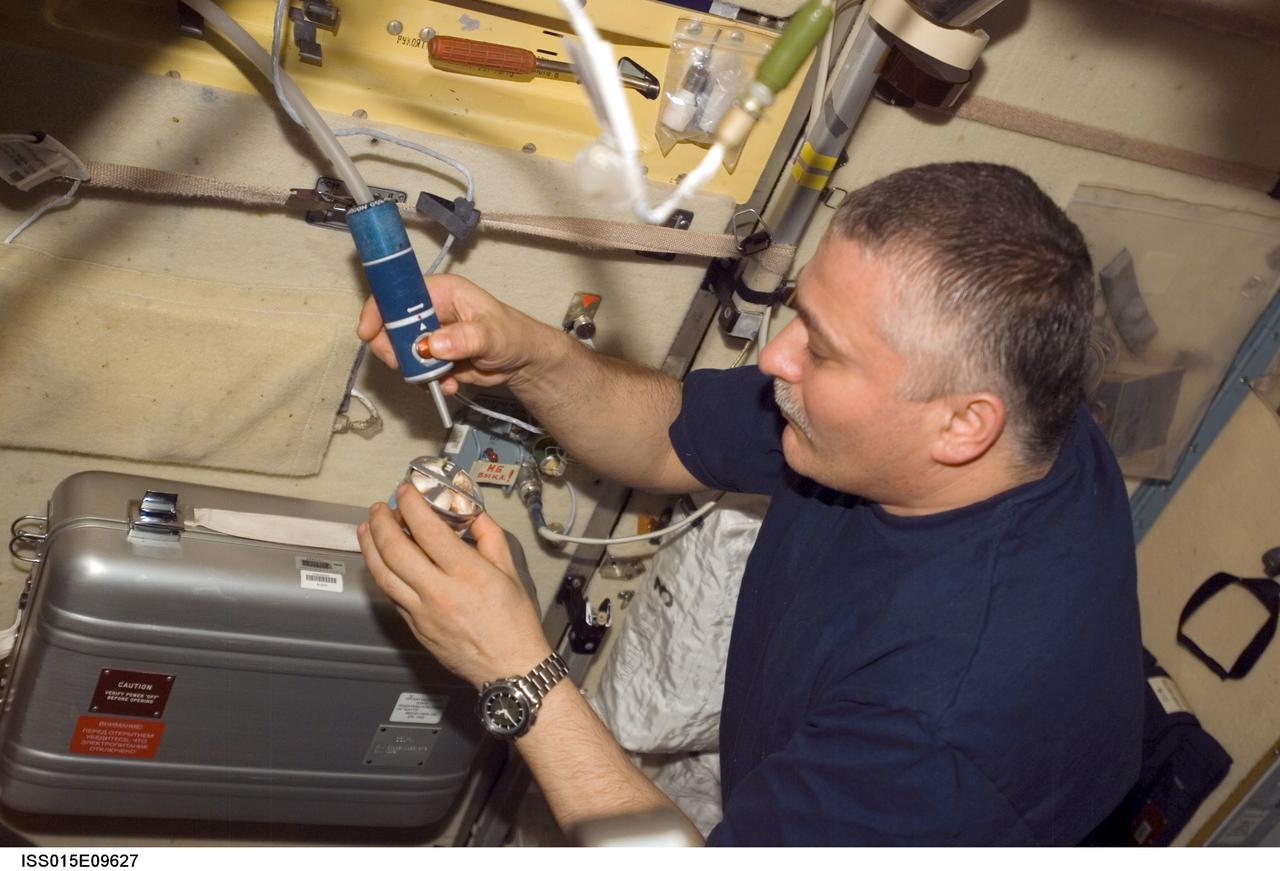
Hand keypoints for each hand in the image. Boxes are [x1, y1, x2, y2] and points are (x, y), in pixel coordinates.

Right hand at [356, 274, 561, 392]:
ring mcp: (429, 336)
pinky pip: (417, 372)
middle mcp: (429, 311)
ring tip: (440, 379)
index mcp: (441, 292)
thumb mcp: (492, 335)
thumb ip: (464, 338)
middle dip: (394, 348)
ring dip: (415, 371)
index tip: (369, 333)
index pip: (398, 293)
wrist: (522, 362)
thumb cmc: (511, 336)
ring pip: (402, 353)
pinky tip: (451, 385)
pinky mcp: (433, 358)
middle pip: (391, 326)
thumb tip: (431, 344)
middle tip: (405, 366)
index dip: (379, 309)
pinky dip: (429, 383)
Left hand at [357, 483, 550, 688]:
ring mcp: (422, 612)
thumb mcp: (510, 571)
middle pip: (395, 550)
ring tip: (367, 527)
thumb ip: (488, 537)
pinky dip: (381, 571)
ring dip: (370, 545)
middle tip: (381, 507)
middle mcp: (439, 592)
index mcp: (467, 574)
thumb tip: (471, 514)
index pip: (428, 530)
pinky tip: (381, 559)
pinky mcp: (414, 627)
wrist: (509, 667)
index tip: (406, 491)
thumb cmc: (514, 623)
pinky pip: (391, 594)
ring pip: (383, 574)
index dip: (411, 505)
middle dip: (382, 521)